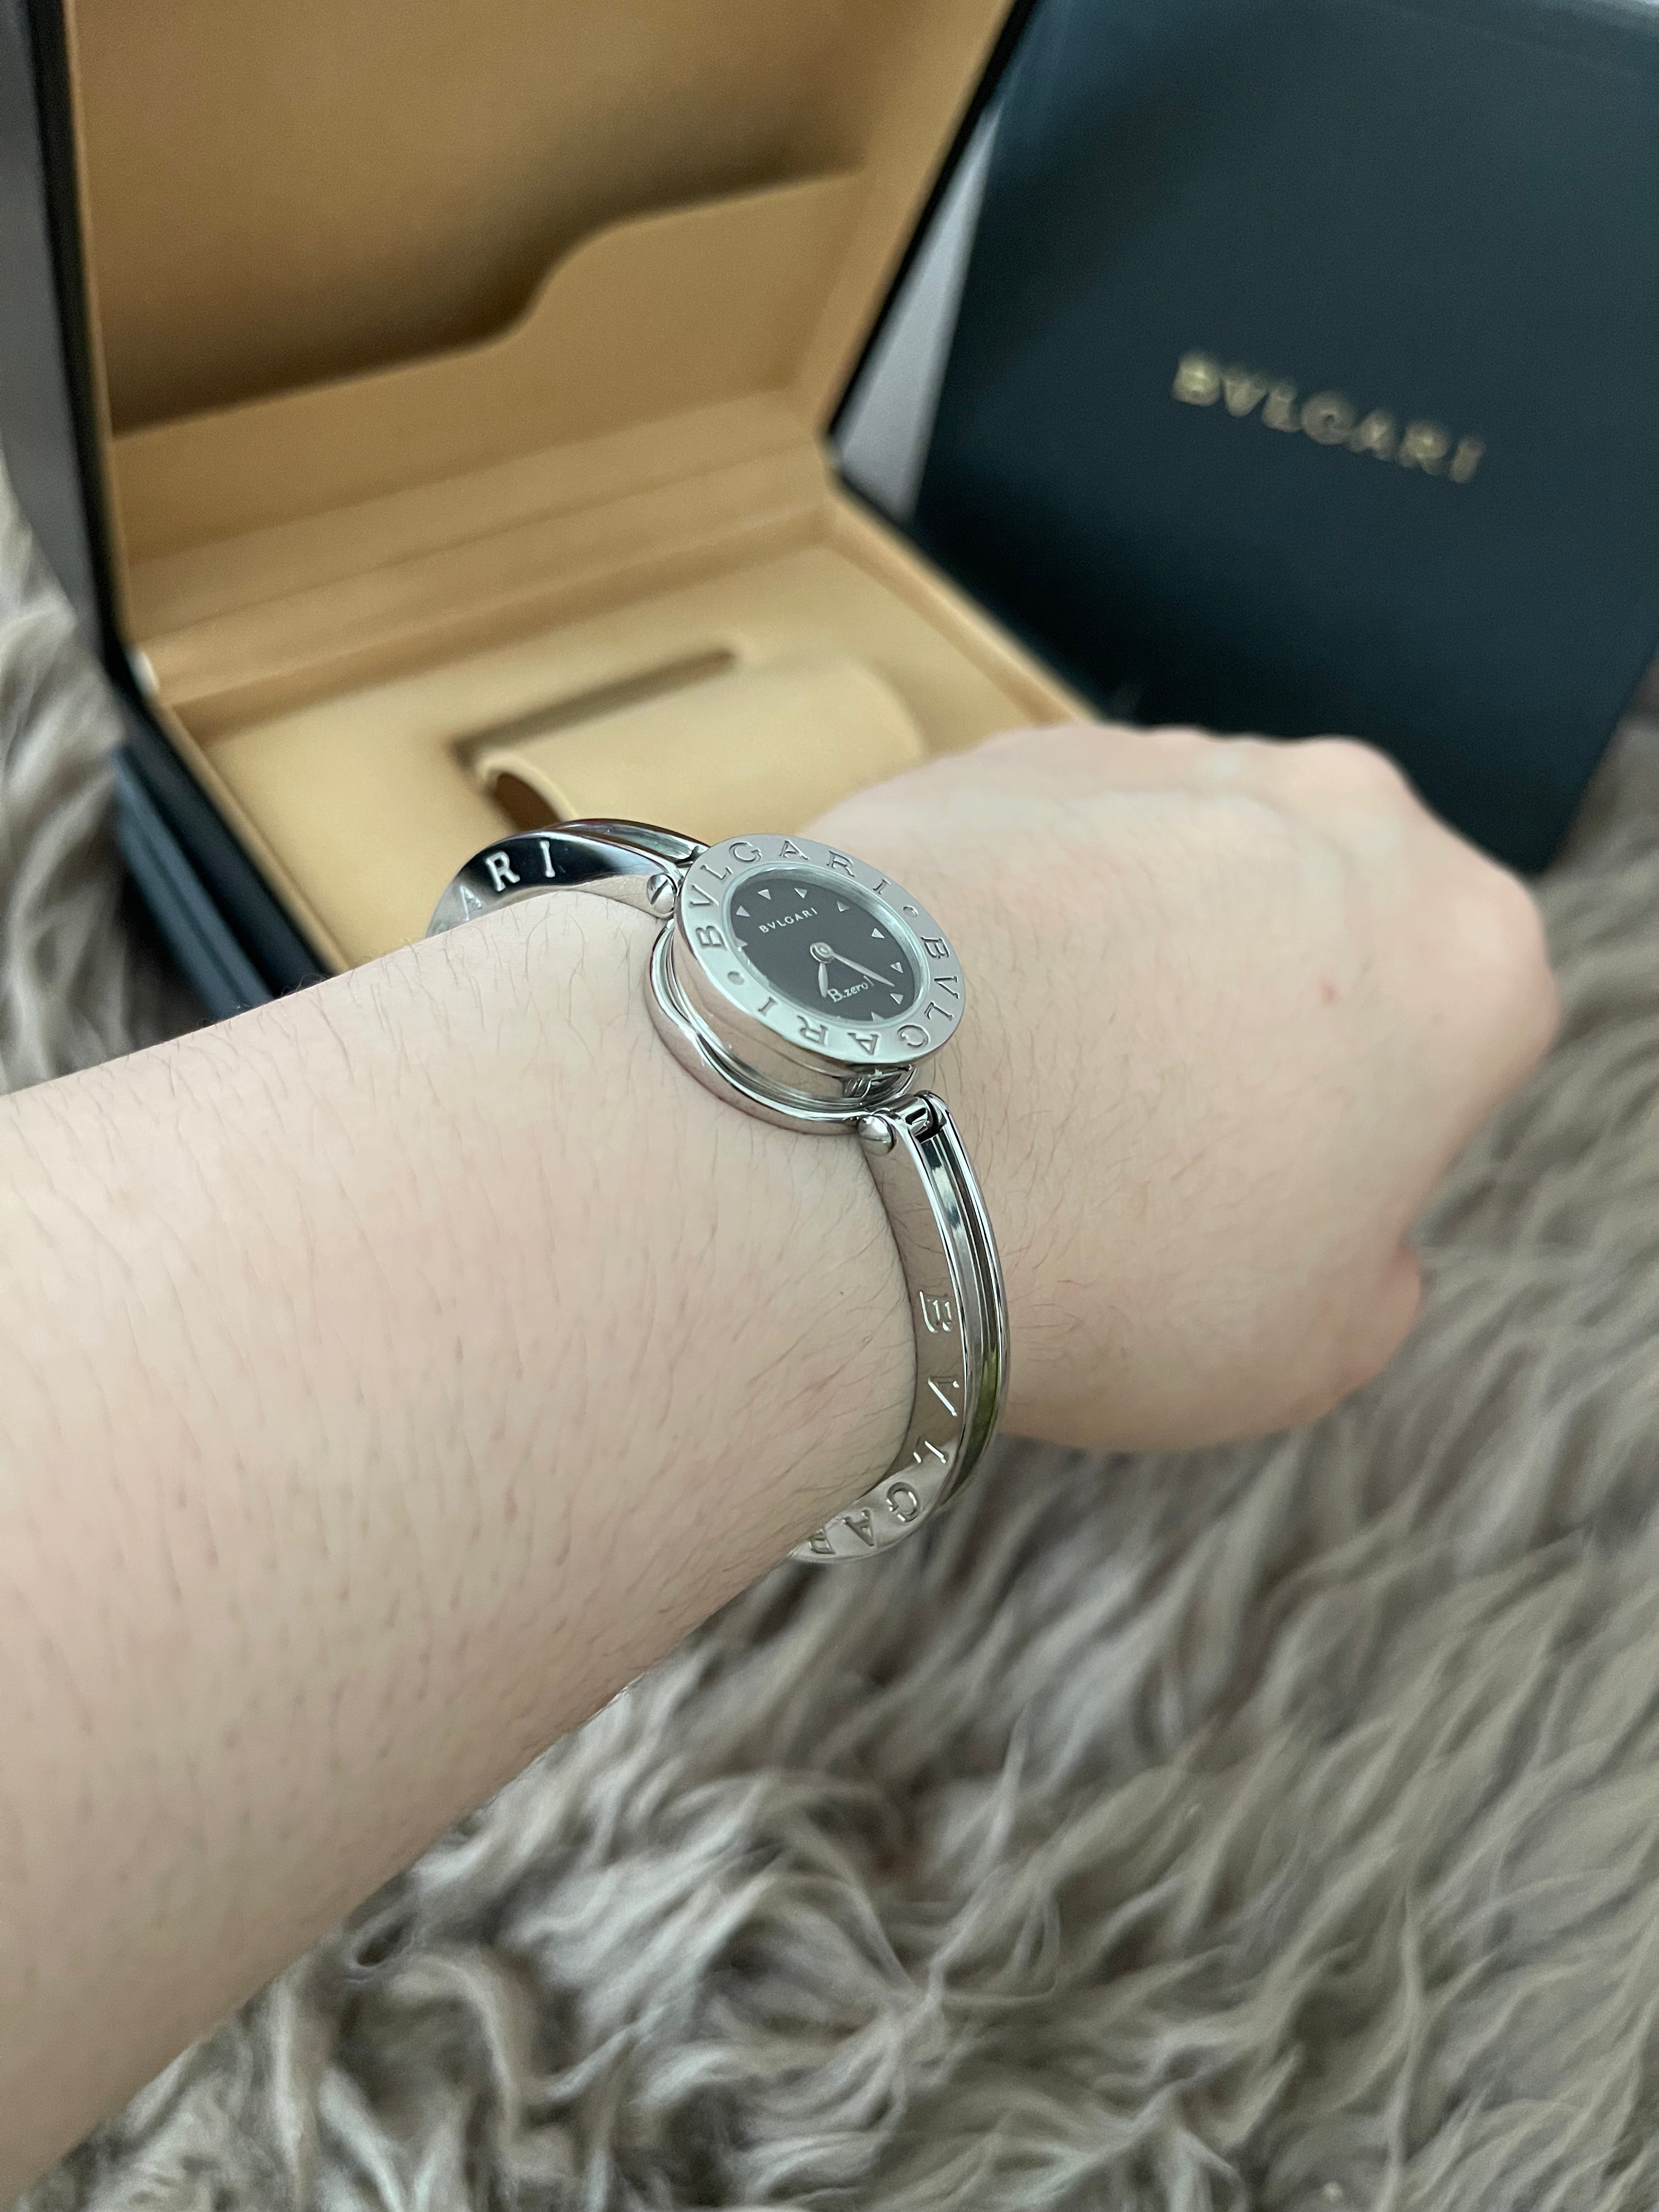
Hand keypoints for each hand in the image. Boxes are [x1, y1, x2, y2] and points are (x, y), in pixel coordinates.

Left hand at [812, 724, 1556, 1450]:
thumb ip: (1375, 1263)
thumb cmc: (1114, 1261)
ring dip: (1137, 956)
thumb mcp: (1315, 1345)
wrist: (854, 1146)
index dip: (1366, 1127)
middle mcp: (1347, 815)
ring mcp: (1170, 760)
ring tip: (1031, 1083)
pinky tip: (957, 1018)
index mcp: (1471, 954)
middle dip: (1261, 1018)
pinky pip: (1054, 839)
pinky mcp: (1015, 749)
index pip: (1458, 1034)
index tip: (1273, 1188)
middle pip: (1329, 927)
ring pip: (1190, 868)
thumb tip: (1347, 1222)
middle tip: (1149, 1139)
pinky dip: (1026, 914)